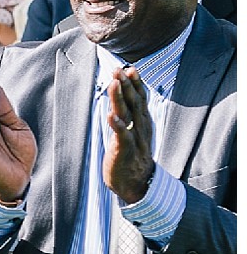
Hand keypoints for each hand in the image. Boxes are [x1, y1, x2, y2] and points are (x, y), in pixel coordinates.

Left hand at [103, 67, 153, 202]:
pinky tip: (110, 116)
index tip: (129, 68)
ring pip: (128, 116)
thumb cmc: (132, 155)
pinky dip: (117, 126)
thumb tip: (122, 97)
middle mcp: (140, 128)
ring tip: (114, 84)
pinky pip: (122, 137)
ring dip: (121, 99)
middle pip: (134, 103)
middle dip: (127, 86)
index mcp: (142, 122)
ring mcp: (134, 139)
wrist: (137, 184)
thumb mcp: (132, 131)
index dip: (135, 84)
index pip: (140, 99)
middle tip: (119, 69)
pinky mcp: (125, 152)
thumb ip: (129, 114)